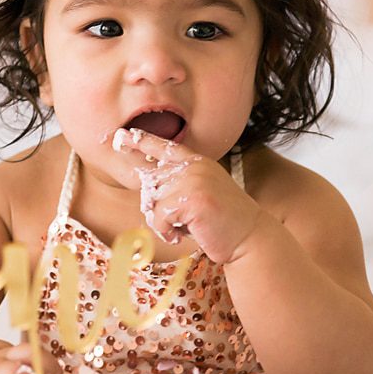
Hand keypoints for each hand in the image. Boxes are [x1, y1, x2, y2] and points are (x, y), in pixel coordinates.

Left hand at [111, 128, 262, 263]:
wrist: (249, 237)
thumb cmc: (220, 221)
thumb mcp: (199, 194)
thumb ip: (177, 185)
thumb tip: (145, 191)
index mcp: (197, 162)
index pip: (165, 147)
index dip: (142, 141)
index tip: (123, 135)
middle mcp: (194, 166)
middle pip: (151, 183)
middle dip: (157, 207)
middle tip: (179, 222)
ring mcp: (194, 181)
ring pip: (152, 202)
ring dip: (163, 222)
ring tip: (186, 227)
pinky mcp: (192, 200)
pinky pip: (160, 217)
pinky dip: (167, 232)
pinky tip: (184, 235)